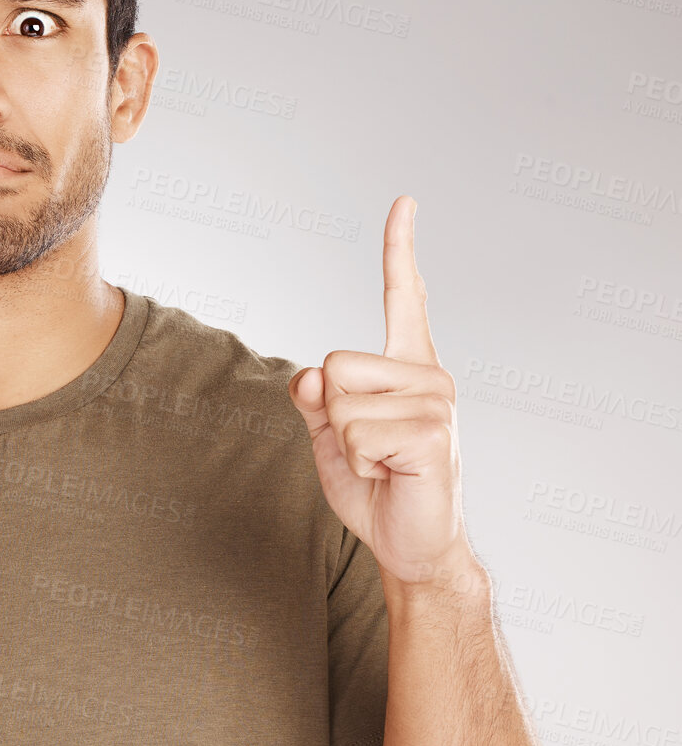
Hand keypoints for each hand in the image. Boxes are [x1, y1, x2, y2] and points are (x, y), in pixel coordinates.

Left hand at [287, 196, 469, 585]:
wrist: (408, 543)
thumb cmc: (375, 486)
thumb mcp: (331, 435)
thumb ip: (316, 398)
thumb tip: (310, 375)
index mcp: (407, 367)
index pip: (404, 297)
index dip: (399, 249)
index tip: (403, 202)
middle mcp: (429, 375)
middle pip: (334, 364)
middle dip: (332, 414)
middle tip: (369, 448)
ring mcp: (436, 404)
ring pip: (340, 402)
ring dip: (346, 443)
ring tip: (383, 464)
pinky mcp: (432, 435)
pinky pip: (356, 434)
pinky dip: (359, 462)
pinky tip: (393, 474)